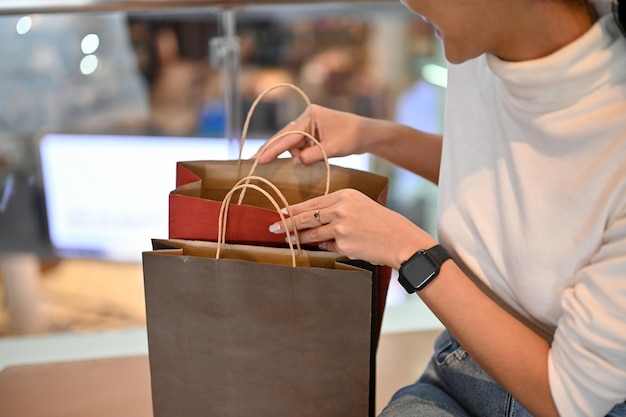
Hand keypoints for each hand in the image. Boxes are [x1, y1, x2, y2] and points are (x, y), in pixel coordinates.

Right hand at [254, 104, 372, 164]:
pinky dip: (302, 155)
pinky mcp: (312, 134)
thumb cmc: (353, 137)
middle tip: (254, 162)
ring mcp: (308, 126)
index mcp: (310, 116)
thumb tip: (295, 162)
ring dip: (296, 156)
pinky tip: (305, 161)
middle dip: (273, 151)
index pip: (288, 136)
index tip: (259, 159)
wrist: (367, 134)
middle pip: (285, 138)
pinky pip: (300, 146)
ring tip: (309, 159)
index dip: (273, 149)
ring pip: (293, 145)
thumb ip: (312, 155)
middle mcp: (306, 118)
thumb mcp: (333, 148)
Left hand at [268, 188, 436, 268]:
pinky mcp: (343, 243)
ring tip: (289, 240)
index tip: (281, 213)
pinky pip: (328, 246)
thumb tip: (314, 224)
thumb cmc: (383, 224)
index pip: (313, 202)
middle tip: (273, 227)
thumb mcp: (361, 207)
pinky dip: (326, 247)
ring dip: (300, 237)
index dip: (294, 209)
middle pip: (306, 216)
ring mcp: (341, 226)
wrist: (401, 240)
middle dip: (287, 223)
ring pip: (312, 232)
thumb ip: (337, 211)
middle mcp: (341, 208)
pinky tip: (329, 248)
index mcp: (346, 195)